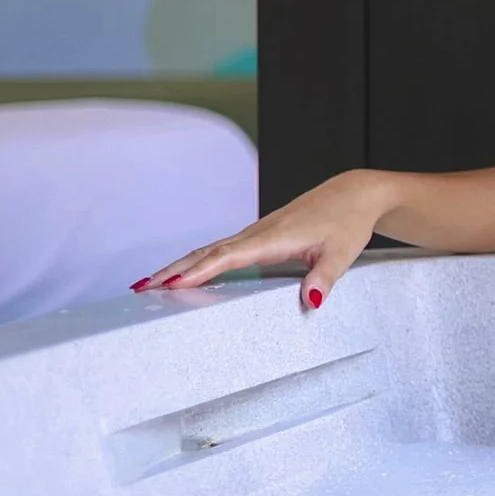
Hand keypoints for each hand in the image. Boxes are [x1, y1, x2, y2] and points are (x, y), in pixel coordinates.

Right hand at [134, 170, 388, 309]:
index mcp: (274, 237)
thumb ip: (325, 278)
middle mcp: (258, 233)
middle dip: (173, 270)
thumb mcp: (343, 253)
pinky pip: (221, 249)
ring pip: (209, 249)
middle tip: (140, 289)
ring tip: (148, 285)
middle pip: (206, 252)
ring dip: (179, 266)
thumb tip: (311, 301)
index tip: (171, 285)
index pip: (228, 256)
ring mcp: (256, 233)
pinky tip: (185, 273)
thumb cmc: (348, 221)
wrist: (354, 193)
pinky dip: (197, 260)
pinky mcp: (259, 235)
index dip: (199, 271)